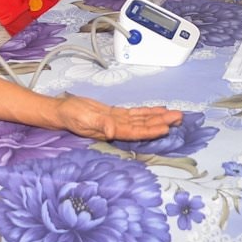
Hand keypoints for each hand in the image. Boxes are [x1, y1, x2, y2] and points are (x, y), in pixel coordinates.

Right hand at [54, 94, 182, 140]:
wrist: (62, 111)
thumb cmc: (70, 115)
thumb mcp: (83, 118)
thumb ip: (99, 124)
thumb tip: (112, 131)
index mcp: (111, 130)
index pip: (135, 131)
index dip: (151, 130)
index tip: (166, 127)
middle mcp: (118, 127)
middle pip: (143, 125)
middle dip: (161, 122)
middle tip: (179, 119)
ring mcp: (117, 121)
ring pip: (142, 119)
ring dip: (158, 117)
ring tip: (175, 115)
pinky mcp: (115, 114)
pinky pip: (135, 113)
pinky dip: (147, 112)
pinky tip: (158, 110)